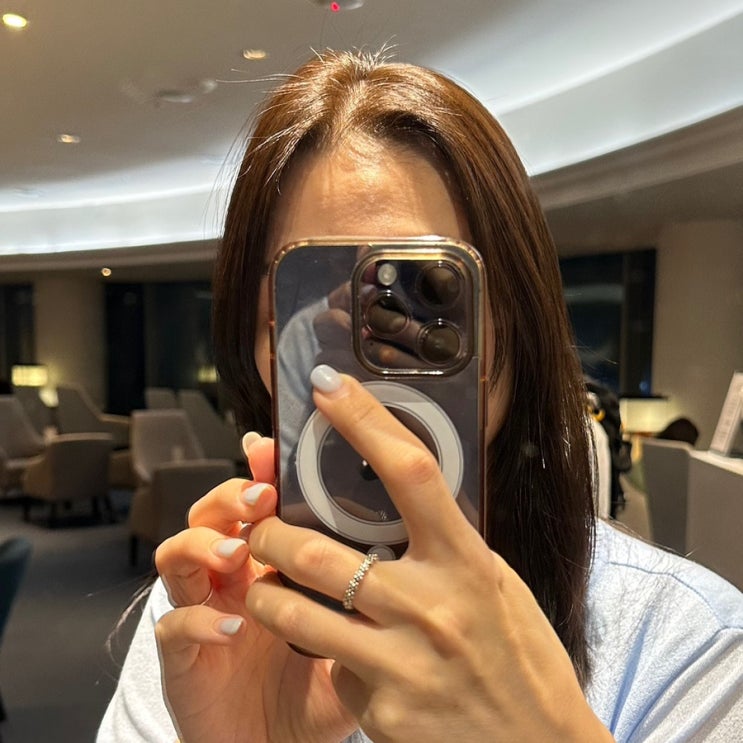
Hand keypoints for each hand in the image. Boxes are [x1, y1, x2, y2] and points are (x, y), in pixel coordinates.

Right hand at [154, 435, 356, 742]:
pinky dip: (196, 622)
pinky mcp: (184, 660)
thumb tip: (411, 549)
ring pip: (178, 554)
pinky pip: (173, 629)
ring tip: (238, 551)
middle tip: (262, 496)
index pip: (259, 502)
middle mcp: (232, 578)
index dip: (261, 472)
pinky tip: (231, 627)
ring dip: (204, 544)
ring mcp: (202, 613)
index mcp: (270, 562)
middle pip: (212, 513)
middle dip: (232, 495)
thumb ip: (367, 593)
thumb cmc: (319, 684)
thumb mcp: (352, 631)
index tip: (275, 449)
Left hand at [246, 370, 613, 742]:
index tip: (330, 387)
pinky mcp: (384, 714)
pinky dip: (326, 655)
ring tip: (266, 583)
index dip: (365, 420)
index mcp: (468, 563)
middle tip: (261, 525)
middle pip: (318, 548)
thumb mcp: (495, 586)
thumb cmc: (523, 660)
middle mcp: (433, 608)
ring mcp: (404, 665)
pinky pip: (331, 668)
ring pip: (294, 610)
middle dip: (271, 532)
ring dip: (266, 590)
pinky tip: (348, 660)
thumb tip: (394, 510)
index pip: (410, 472)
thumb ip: (446, 548)